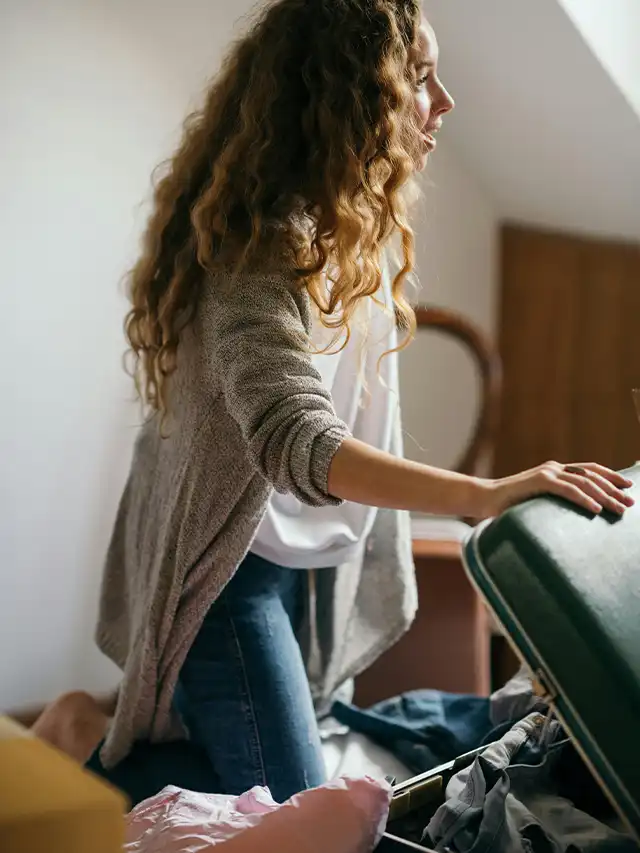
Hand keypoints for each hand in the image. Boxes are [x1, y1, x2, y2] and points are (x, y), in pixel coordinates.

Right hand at [484, 461, 634, 518]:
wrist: (484, 499)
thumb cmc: (509, 504)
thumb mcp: (538, 501)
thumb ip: (555, 501)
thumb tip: (574, 514)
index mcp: (555, 471)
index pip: (590, 470)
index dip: (611, 476)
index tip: (628, 486)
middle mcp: (554, 468)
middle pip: (591, 476)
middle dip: (614, 489)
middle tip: (630, 502)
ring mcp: (546, 473)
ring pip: (584, 482)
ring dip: (604, 496)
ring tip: (619, 508)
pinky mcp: (538, 481)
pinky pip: (567, 489)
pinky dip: (583, 498)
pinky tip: (596, 508)